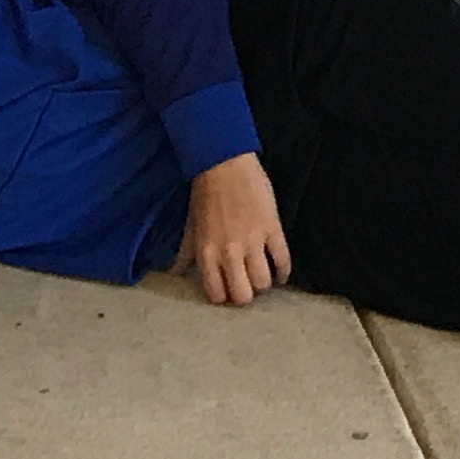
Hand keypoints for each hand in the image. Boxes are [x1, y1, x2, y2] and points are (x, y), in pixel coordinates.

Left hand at [180, 153, 293, 308]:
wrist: (224, 162)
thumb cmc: (205, 193)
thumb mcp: (190, 225)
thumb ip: (185, 253)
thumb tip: (176, 272)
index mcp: (206, 253)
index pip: (217, 294)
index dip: (224, 297)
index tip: (229, 290)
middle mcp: (228, 252)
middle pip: (243, 296)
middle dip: (245, 295)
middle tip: (247, 284)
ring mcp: (252, 242)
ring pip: (263, 282)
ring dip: (264, 283)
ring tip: (263, 275)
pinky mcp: (272, 229)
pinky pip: (283, 261)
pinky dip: (284, 271)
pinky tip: (280, 271)